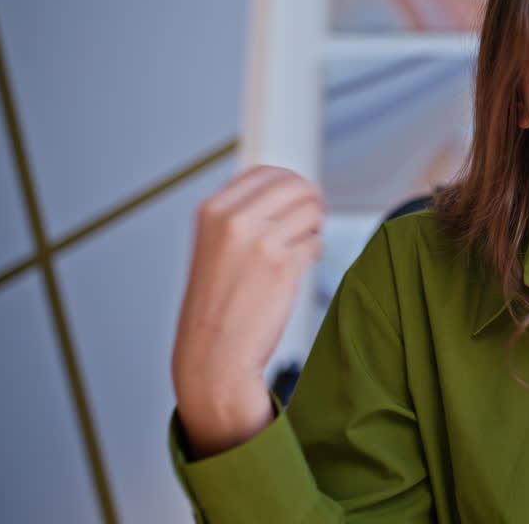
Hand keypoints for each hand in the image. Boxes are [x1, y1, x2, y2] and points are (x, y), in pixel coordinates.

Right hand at [171, 165, 324, 457]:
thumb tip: (287, 188)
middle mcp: (234, 219)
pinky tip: (298, 269)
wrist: (214, 357)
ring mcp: (260, 240)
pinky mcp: (283, 264)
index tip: (296, 199)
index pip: (266, 172)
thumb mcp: (215, 247)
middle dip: (310, 200)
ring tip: (300, 249)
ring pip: (311, 210)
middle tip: (310, 221)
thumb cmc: (218, 307)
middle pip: (295, 184)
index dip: (289, 183)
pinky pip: (316, 241)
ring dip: (314, 228)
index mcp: (212, 210)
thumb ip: (242, 215)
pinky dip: (314, 253)